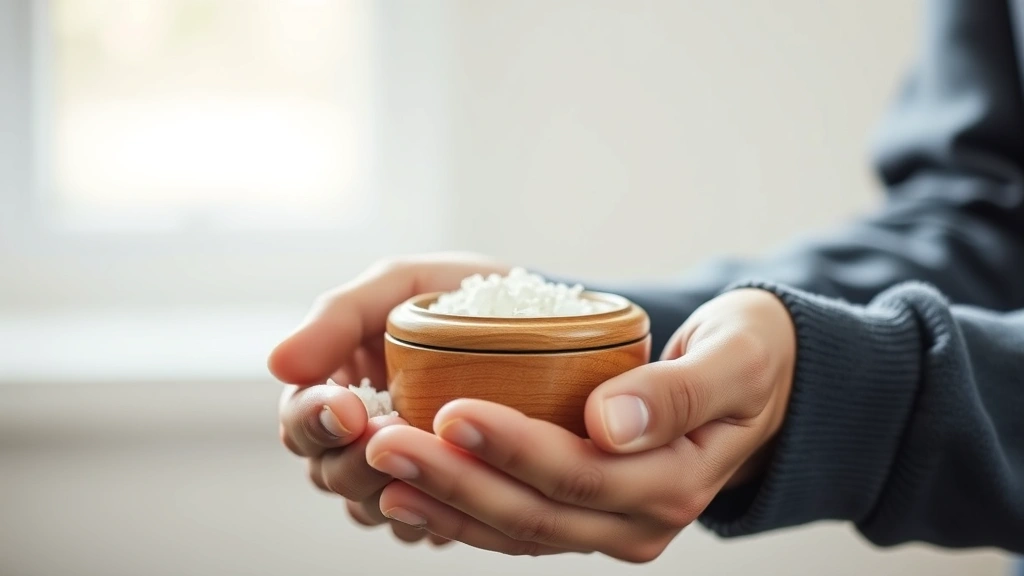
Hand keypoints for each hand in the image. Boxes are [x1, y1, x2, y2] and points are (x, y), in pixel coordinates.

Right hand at [268, 253, 508, 545]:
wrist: (539, 317)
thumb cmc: (457, 294)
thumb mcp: (401, 284)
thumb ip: (339, 315)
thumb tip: (278, 363)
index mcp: (336, 384)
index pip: (300, 419)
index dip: (314, 420)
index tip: (349, 411)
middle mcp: (358, 434)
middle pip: (327, 472)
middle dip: (354, 460)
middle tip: (395, 435)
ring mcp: (397, 468)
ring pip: (367, 507)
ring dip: (392, 492)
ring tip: (437, 461)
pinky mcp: (437, 495)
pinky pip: (418, 525)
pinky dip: (431, 513)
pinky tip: (463, 488)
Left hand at [362, 288, 795, 560]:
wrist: (771, 389)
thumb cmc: (753, 356)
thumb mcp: (737, 356)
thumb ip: (679, 391)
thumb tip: (608, 424)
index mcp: (676, 479)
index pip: (580, 473)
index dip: (511, 447)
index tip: (449, 410)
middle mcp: (642, 520)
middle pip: (534, 511)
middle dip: (454, 478)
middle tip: (382, 440)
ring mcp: (615, 528)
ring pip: (517, 530)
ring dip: (444, 501)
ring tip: (379, 468)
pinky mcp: (591, 520)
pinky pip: (519, 528)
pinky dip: (463, 512)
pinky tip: (410, 489)